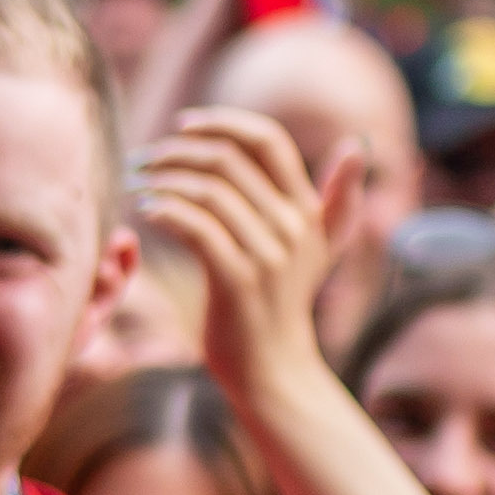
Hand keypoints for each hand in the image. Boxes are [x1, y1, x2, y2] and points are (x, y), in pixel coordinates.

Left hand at [140, 106, 358, 392]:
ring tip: (138, 184)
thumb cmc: (283, 306)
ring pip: (208, 191)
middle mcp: (293, 227)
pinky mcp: (239, 282)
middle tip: (144, 158)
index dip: (223, 123)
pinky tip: (146, 212)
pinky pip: (196, 228)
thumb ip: (335, 199)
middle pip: (229, 160)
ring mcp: (268, 255)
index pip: (268, 141)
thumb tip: (356, 145)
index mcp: (308, 210)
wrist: (275, 372)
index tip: (183, 125)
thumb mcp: (320, 249)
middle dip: (178, 151)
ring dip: (163, 180)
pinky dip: (166, 212)